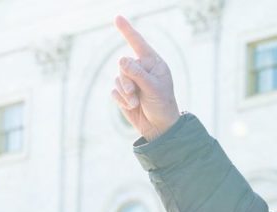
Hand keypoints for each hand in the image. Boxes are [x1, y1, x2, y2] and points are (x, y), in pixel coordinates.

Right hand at [112, 15, 180, 141]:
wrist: (159, 127)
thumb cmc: (162, 105)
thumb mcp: (153, 88)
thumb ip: (137, 74)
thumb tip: (121, 60)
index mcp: (153, 64)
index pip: (139, 44)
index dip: (127, 30)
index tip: (117, 18)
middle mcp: (141, 69)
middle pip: (123, 64)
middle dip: (127, 80)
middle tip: (135, 93)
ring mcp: (132, 81)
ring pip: (117, 78)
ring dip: (125, 93)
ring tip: (136, 102)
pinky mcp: (123, 93)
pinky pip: (114, 91)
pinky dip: (122, 100)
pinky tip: (132, 107)